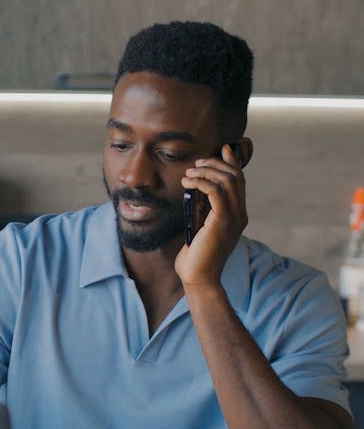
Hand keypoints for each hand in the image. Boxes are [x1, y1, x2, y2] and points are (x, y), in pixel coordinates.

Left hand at [175, 144, 247, 287]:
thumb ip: (204, 212)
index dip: (232, 162)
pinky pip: (216, 192)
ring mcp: (234, 218)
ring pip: (227, 180)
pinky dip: (202, 182)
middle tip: (196, 164)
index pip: (240, 182)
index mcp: (238, 215)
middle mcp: (240, 215)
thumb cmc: (196, 257)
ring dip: (207, 171)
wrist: (199, 278)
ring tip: (189, 174)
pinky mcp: (222, 222)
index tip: (222, 150)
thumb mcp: (200, 229)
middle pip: (235, 176)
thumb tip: (196, 195)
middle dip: (216, 163)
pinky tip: (188, 183)